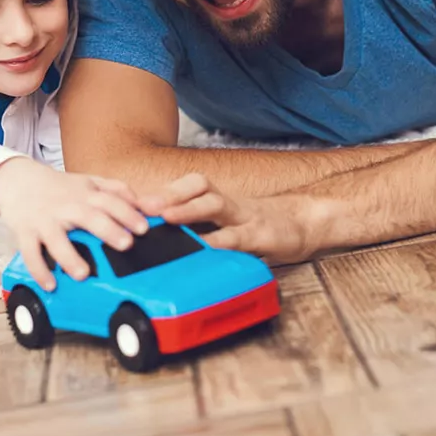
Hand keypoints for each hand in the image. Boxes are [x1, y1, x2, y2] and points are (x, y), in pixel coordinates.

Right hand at [0, 157, 150, 291]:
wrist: (18, 181)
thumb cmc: (61, 188)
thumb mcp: (90, 183)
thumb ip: (120, 192)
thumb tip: (154, 204)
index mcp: (86, 193)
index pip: (111, 200)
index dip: (128, 212)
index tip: (144, 227)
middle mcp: (67, 206)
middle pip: (89, 217)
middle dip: (107, 230)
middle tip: (125, 244)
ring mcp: (45, 220)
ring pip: (57, 239)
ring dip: (69, 257)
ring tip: (83, 274)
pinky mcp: (26, 233)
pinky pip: (30, 253)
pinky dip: (39, 270)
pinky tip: (50, 284)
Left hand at [141, 173, 316, 264]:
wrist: (305, 223)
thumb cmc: (258, 224)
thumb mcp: (227, 222)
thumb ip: (199, 225)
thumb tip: (160, 233)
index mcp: (218, 200)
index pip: (186, 186)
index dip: (160, 190)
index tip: (131, 199)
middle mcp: (229, 203)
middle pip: (197, 186)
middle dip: (168, 193)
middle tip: (142, 204)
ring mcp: (245, 216)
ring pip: (215, 204)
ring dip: (189, 209)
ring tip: (167, 217)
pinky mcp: (262, 234)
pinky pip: (238, 236)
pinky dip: (220, 242)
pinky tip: (204, 249)